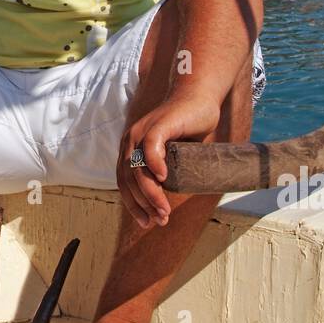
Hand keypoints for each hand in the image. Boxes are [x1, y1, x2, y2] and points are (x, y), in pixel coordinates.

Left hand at [117, 90, 220, 230]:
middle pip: (129, 179)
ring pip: (138, 168)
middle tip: (160, 220)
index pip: (124, 183)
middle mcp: (131, 140)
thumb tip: (165, 202)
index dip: (133, 205)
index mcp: (130, 149)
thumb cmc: (187, 128)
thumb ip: (163, 172)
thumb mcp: (171, 155)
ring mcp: (142, 131)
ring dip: (150, 192)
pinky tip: (164, 180)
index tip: (146, 223)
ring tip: (164, 210)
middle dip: (143, 204)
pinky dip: (154, 165)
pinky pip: (150, 147)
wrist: (199, 99)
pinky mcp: (159, 124)